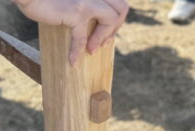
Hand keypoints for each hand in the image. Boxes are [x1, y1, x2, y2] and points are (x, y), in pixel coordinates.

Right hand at [14, 0, 128, 64]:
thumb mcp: (73, 0)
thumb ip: (86, 7)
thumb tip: (96, 27)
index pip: (119, 3)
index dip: (116, 22)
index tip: (104, 35)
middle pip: (122, 8)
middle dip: (115, 29)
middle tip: (102, 43)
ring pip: (111, 19)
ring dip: (103, 38)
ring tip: (91, 50)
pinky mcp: (76, 10)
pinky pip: (83, 37)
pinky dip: (77, 52)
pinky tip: (72, 61)